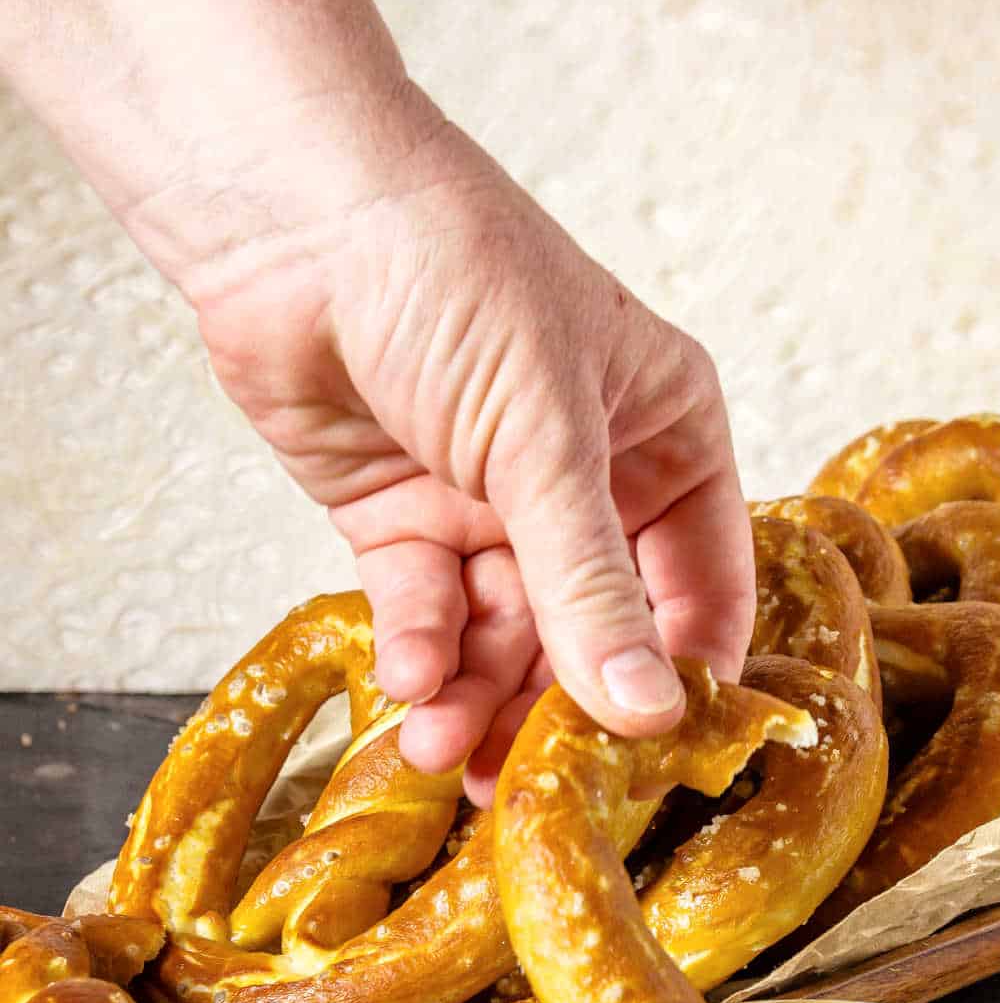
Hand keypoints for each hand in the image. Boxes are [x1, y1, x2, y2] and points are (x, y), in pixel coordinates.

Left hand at [192, 84, 755, 800]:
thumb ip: (590, 584)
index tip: (658, 766)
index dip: (684, 673)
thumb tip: (650, 711)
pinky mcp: (405, 517)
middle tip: (526, 783)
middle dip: (557, 703)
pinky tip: (409, 682)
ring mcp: (493, 500)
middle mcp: (588, 476)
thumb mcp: (544, 438)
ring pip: (505, 634)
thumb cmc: (453, 275)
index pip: (704, 583)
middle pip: (594, 628)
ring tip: (441, 751)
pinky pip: (429, 611)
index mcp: (666, 433)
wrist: (292, 219)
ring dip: (476, 695)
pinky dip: (421, 650)